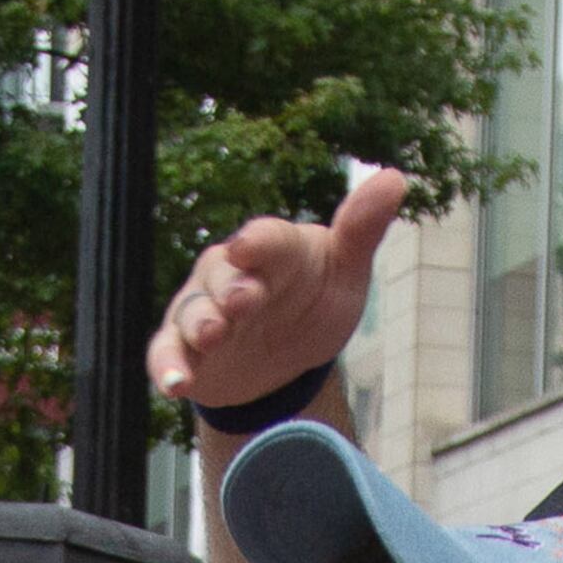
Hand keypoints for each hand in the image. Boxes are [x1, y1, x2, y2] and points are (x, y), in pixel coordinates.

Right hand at [147, 166, 404, 411]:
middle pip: (223, 274)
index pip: (266, 239)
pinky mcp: (185, 350)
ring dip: (200, 323)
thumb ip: (361, 229)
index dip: (258, 242)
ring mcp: (203, 311)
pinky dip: (167, 366)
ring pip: (192, 312)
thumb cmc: (315, 298)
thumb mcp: (345, 270)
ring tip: (212, 335)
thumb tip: (396, 177)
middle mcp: (230, 275)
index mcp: (273, 250)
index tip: (250, 246)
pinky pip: (167, 352)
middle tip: (242, 302)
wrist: (286, 355)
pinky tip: (173, 385)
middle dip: (230, 287)